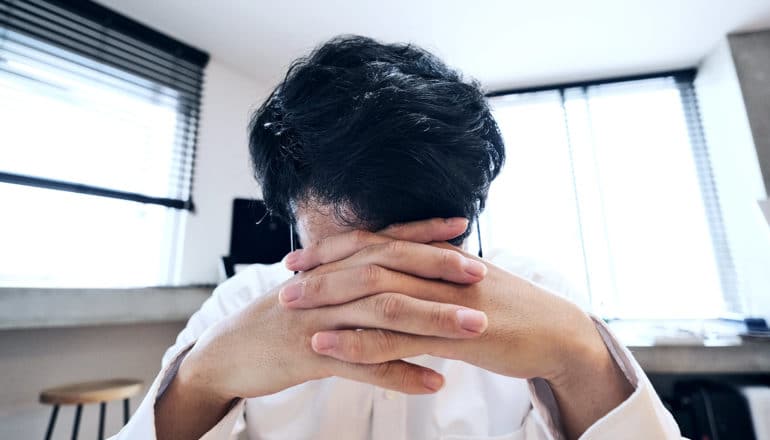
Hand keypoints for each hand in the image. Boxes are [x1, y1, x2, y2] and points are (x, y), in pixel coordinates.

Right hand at [176, 218, 489, 402]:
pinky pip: (363, 365)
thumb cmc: (276, 321)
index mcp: (329, 267)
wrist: (225, 354)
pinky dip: (401, 374)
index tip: (463, 227)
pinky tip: (434, 382)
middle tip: (481, 274)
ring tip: (476, 327)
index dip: (423, 232)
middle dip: (437, 269)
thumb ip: (345, 277)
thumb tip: (387, 268)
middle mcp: (326, 285)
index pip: (382, 240)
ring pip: (382, 314)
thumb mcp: (310, 290)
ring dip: (433, 321)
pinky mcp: (310, 356)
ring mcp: (319, 319)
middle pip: (388, 269)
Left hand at [284, 240, 601, 382]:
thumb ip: (434, 275)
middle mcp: (437, 270)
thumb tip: (403, 271)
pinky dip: (358, 341)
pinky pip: (397, 338)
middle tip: (284, 279)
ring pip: (376, 296)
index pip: (376, 243)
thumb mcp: (468, 284)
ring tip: (292, 309)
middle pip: (369, 263)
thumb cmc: (511, 310)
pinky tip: (329, 345)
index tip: (300, 256)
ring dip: (330, 301)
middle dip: (322, 270)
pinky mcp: (453, 335)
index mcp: (438, 255)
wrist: (557, 332)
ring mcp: (444, 301)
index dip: (334, 248)